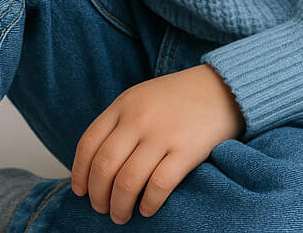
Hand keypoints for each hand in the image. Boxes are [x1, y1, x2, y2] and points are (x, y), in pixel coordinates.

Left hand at [71, 63, 244, 223]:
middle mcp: (139, 118)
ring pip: (127, 181)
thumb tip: (97, 161)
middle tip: (102, 208)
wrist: (222, 87)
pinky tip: (147, 208)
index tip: (81, 191)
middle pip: (105, 166)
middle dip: (98, 195)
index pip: (89, 143)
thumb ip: (120, 120)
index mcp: (124, 104)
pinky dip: (148, 203)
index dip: (80, 172)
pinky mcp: (186, 150)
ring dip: (120, 206)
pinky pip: (158, 186)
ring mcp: (162, 134)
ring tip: (121, 214)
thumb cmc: (179, 97)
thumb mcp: (142, 96)